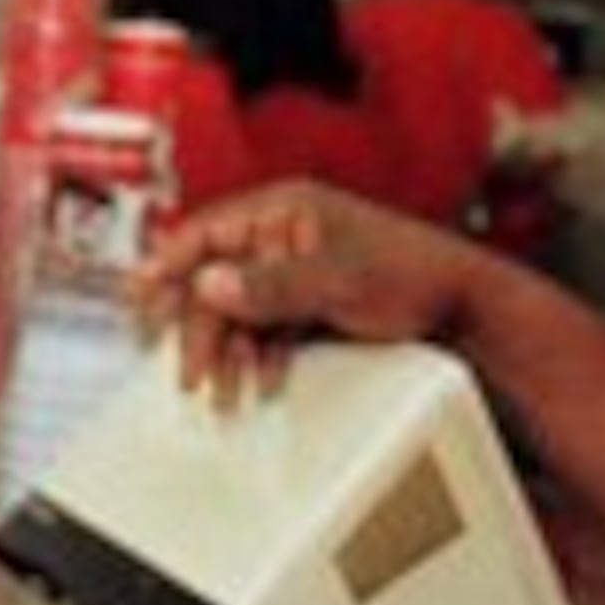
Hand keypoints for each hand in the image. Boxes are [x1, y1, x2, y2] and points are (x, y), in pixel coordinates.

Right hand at [132, 179, 479, 407]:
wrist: (466, 309)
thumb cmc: (412, 275)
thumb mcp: (337, 279)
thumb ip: (271, 284)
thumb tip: (210, 284)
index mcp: (285, 210)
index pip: (206, 231)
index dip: (167, 263)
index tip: (139, 296)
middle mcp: (283, 236)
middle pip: (216, 282)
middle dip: (200, 330)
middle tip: (188, 373)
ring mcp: (296, 272)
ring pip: (239, 313)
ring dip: (228, 354)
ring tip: (224, 394)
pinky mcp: (310, 304)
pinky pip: (266, 332)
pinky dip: (258, 358)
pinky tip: (258, 384)